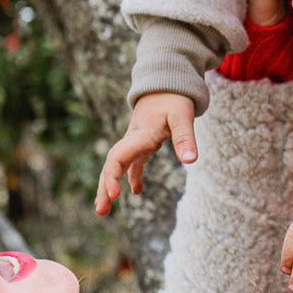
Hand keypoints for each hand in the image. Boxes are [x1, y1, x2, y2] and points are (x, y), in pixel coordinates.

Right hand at [94, 91, 195, 214]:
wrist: (167, 81)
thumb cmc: (175, 97)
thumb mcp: (183, 115)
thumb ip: (185, 137)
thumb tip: (191, 161)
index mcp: (141, 133)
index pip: (118, 156)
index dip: (113, 175)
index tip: (114, 195)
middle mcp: (133, 138)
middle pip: (112, 164)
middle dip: (104, 187)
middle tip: (101, 211)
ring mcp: (136, 141)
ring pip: (117, 165)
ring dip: (109, 185)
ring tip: (103, 210)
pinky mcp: (143, 142)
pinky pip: (132, 163)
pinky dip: (132, 177)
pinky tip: (137, 192)